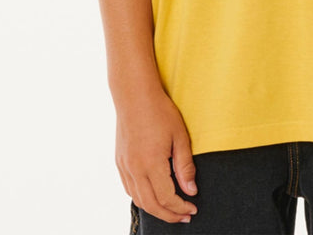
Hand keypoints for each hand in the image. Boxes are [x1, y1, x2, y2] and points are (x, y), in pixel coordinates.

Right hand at [115, 86, 197, 223]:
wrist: (134, 95)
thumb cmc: (160, 111)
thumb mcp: (179, 136)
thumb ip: (185, 166)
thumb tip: (191, 190)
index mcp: (151, 163)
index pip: (166, 197)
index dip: (180, 207)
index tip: (193, 208)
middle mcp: (134, 168)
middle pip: (151, 204)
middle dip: (169, 215)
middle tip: (184, 216)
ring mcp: (124, 166)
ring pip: (138, 199)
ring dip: (155, 209)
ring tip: (171, 210)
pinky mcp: (119, 161)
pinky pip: (129, 188)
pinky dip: (141, 198)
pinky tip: (152, 196)